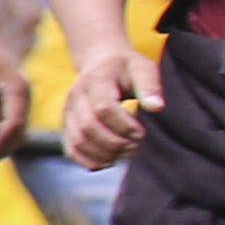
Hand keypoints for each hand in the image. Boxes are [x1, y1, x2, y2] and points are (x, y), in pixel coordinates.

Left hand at [0, 18, 30, 156]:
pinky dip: (1, 137)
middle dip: (2, 150)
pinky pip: (12, 124)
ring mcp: (19, 99)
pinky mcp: (11, 100)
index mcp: (17, 90)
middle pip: (19, 132)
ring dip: (2, 146)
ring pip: (17, 131)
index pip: (14, 125)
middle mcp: (23, 96)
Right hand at [62, 45, 162, 169]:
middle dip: (115, 143)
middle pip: (89, 127)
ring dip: (105, 154)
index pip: (103, 108)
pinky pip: (72, 150)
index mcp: (96, 79)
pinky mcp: (67, 125)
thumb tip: (157, 107)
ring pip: (79, 141)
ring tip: (126, 152)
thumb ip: (150, 86)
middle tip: (135, 146)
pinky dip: (90, 161)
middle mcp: (76, 95)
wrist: (101, 63)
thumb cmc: (127, 68)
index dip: (124, 126)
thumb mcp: (142, 68)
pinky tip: (110, 161)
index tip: (141, 132)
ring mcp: (68, 111)